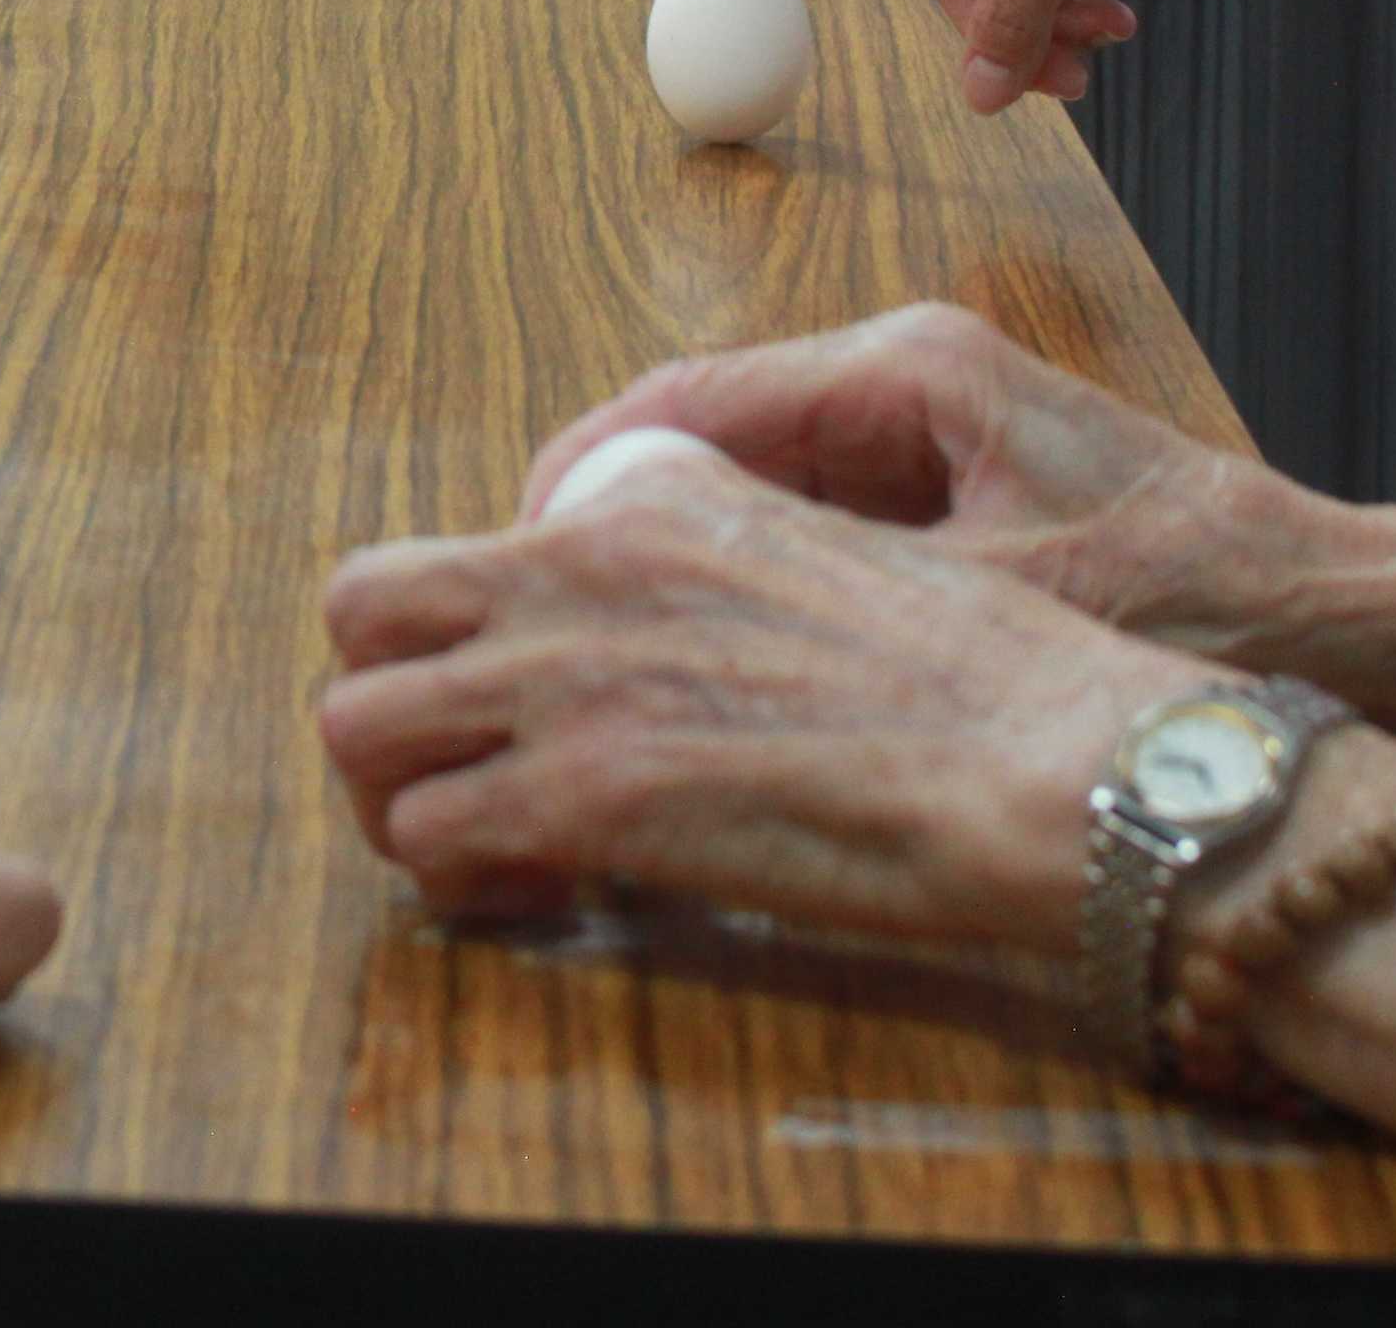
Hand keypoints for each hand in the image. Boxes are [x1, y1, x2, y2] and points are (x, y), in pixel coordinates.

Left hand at [319, 422, 1196, 953]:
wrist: (1042, 756)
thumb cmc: (984, 676)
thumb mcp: (826, 545)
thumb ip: (716, 557)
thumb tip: (673, 616)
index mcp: (644, 504)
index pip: (464, 541)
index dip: (462, 631)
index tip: (515, 695)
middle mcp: (577, 571)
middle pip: (359, 605)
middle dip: (384, 691)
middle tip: (451, 763)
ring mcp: (567, 683)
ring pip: (353, 725)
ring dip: (399, 793)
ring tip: (481, 842)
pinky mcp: (583, 798)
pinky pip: (427, 836)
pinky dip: (456, 877)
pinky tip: (535, 890)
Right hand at [515, 304, 1330, 670]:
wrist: (1333, 607)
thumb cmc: (1185, 590)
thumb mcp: (987, 595)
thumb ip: (828, 581)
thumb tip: (670, 599)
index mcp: (902, 367)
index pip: (690, 396)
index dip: (589, 472)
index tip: (518, 546)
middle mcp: (900, 370)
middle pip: (708, 431)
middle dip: (622, 516)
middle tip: (547, 609)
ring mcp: (923, 422)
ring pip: (753, 475)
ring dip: (685, 548)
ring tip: (609, 634)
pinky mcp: (946, 475)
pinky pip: (812, 511)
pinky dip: (758, 568)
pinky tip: (717, 643)